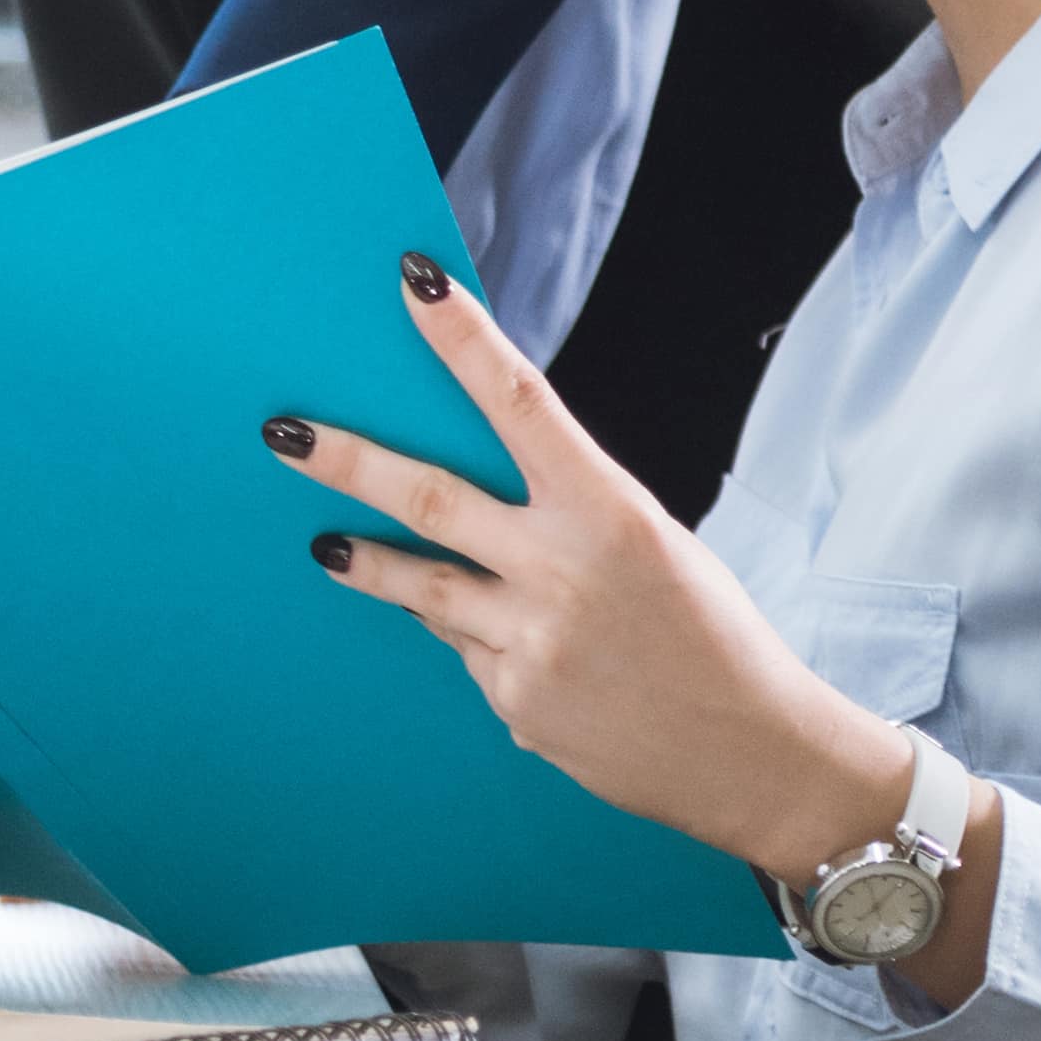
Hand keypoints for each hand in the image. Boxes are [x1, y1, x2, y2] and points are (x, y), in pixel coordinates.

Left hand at [266, 255, 927, 887]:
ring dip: (369, 563)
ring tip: (330, 546)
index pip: (521, 403)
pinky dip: (484, 644)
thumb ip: (570, 517)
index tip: (413, 284)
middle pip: (427, 499)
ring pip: (423, 588)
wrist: (755, 756)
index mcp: (612, 514)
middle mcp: (561, 572)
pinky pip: (472, 655)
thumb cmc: (713, 638)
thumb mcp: (655, 547)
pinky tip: (534, 657)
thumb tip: (476, 493)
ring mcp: (530, 644)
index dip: (463, 339)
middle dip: (346, 462)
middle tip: (284, 433)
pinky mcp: (516, 704)